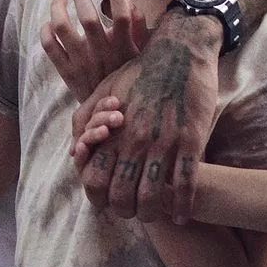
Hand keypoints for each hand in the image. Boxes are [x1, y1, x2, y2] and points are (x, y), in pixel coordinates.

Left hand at [40, 0, 146, 102]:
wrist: (109, 115)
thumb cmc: (127, 78)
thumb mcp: (142, 56)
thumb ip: (140, 29)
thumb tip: (131, 2)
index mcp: (124, 49)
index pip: (124, 14)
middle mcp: (101, 54)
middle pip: (88, 18)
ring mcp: (81, 63)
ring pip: (62, 28)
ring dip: (58, 7)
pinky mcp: (66, 71)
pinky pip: (49, 46)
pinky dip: (46, 30)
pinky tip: (49, 21)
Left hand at [77, 13, 220, 223]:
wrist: (179, 50)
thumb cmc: (139, 71)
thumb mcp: (103, 90)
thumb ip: (85, 120)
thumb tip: (75, 152)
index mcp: (110, 131)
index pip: (93, 181)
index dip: (97, 199)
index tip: (107, 202)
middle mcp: (133, 141)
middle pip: (122, 196)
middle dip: (125, 211)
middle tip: (132, 211)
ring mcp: (163, 143)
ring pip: (153, 197)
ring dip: (152, 213)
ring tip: (155, 214)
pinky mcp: (191, 141)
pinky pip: (186, 184)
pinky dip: (182, 207)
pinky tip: (181, 216)